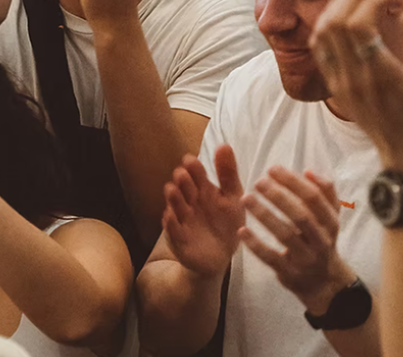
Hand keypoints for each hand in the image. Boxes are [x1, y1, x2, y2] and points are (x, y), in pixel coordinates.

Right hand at [163, 145, 245, 277]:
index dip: (193, 167)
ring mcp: (183, 221)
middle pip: (183, 189)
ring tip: (173, 190)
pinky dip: (170, 224)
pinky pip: (173, 231)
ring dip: (173, 199)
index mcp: (203, 190)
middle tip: (182, 174)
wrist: (221, 256)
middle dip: (182, 182)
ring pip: (175, 208)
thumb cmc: (226, 223)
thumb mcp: (232, 197)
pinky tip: (170, 217)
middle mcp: (190, 203)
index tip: (190, 160)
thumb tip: (224, 144)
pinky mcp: (179, 240)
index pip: (195, 174)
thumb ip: (228, 173)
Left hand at [238, 167, 355, 314]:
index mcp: (330, 223)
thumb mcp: (330, 219)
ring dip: (265, 215)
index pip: (314, 198)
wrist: (324, 284)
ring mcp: (305, 259)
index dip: (293, 182)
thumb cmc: (321, 241)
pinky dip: (256, 244)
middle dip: (279, 196)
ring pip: (285, 235)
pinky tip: (241, 230)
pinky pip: (271, 258)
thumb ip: (325, 194)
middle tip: (258, 182)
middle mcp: (321, 240)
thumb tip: (309, 171)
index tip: (273, 169)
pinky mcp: (289, 273)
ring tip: (246, 199)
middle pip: (301, 215)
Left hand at [309, 0, 402, 177]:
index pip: (358, 24)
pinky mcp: (335, 86)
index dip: (371, 0)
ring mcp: (340, 83)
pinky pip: (320, 48)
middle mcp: (353, 78)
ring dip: (339, 6)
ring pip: (322, 32)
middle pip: (335, 22)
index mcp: (379, 75)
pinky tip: (348, 16)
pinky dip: (329, 24)